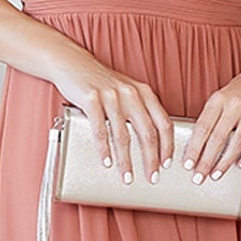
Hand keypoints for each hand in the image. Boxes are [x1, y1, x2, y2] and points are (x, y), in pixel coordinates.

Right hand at [49, 47, 173, 184]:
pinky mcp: (91, 99)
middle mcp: (131, 94)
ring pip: (123, 136)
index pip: (164, 123)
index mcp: (144, 92)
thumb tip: (150, 142)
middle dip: (151, 160)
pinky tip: (106, 162)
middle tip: (152, 178)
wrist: (72, 63)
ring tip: (127, 177)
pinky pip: (100, 130)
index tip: (167, 164)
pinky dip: (103, 150)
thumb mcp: (127, 91)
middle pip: (147, 133)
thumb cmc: (101, 82)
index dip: (167, 146)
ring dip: (126, 161)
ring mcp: (111, 96)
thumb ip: (139, 110)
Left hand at [183, 53, 240, 181]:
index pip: (202, 127)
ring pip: (237, 143)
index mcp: (220, 98)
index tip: (187, 164)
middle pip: (217, 138)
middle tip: (198, 177)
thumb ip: (213, 116)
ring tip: (216, 175)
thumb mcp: (224, 95)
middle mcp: (236, 104)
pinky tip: (240, 164)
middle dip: (206, 161)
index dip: (194, 148)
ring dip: (225, 162)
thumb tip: (199, 143)